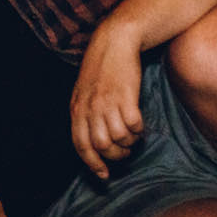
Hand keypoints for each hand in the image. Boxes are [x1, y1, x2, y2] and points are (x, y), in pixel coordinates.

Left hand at [68, 24, 144, 177]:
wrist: (115, 42)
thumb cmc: (101, 69)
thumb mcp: (84, 92)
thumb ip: (85, 115)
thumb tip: (93, 142)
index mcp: (77, 108)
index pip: (80, 145)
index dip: (92, 163)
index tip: (104, 174)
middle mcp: (91, 108)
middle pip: (101, 146)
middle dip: (115, 155)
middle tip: (124, 150)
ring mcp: (108, 103)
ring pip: (118, 139)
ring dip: (128, 143)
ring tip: (132, 135)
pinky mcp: (127, 97)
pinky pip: (134, 126)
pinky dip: (138, 130)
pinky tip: (139, 123)